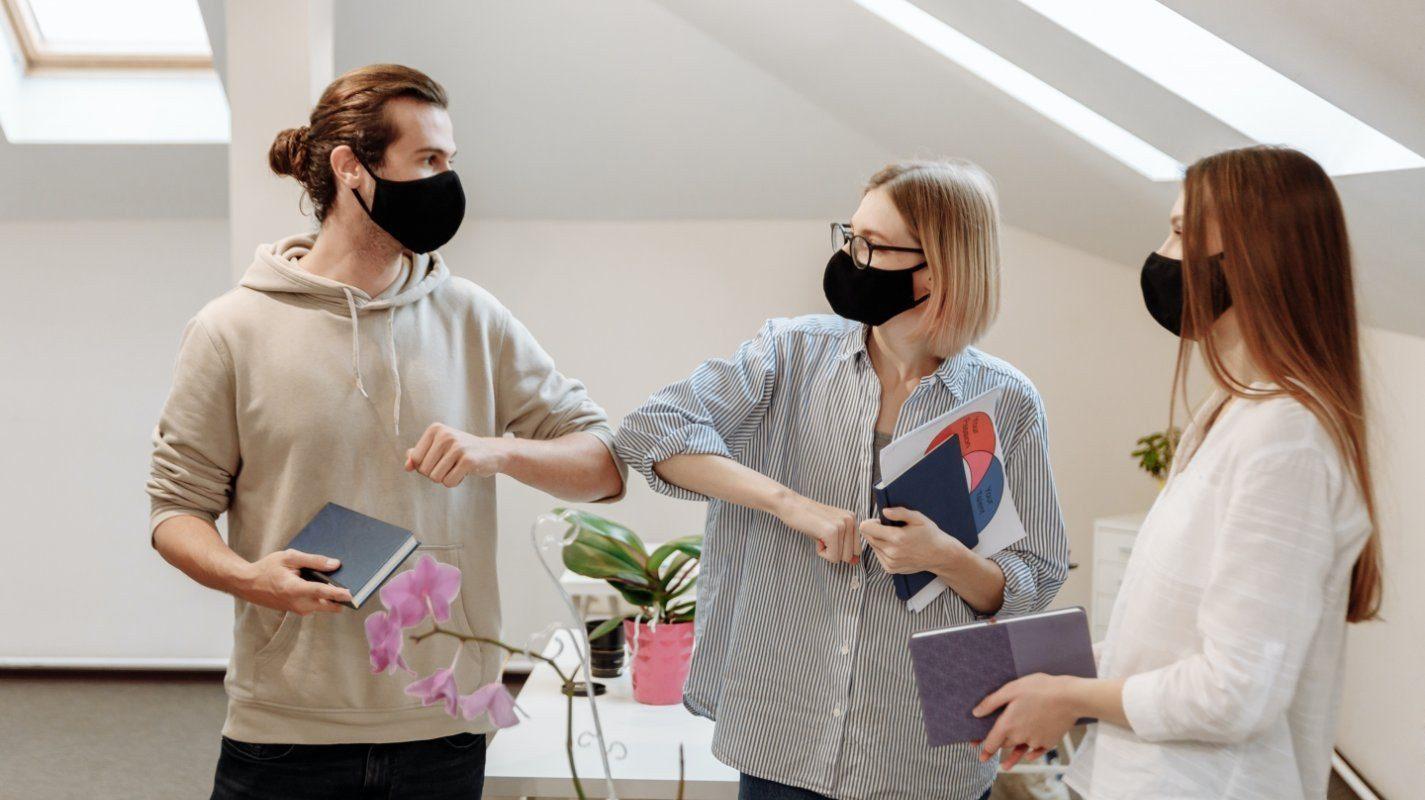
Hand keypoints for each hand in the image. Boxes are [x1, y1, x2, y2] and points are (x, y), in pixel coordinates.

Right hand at [235, 549, 351, 614]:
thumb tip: (335, 564)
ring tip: (339, 582)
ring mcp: (298, 609)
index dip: (338, 593)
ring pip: (323, 606)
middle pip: (328, 605)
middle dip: (341, 598)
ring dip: (332, 598)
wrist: (248, 584)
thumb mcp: (289, 558)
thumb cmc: (268, 568)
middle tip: (354, 588)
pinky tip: (323, 584)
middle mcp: (298, 603)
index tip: (353, 594)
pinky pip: (316, 605)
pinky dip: (323, 598)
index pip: (322, 592)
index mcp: (294, 589)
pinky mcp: (298, 611)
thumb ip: (313, 560)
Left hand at [405, 423, 509, 486]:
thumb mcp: (438, 448)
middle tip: (451, 464)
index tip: (440, 459)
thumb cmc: (460, 451)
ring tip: (457, 467)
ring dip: (445, 478)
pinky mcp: (468, 461)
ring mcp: (457, 447)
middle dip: (435, 473)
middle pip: (424, 470)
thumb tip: (407, 466)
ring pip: (435, 478)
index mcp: (435, 429)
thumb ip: (418, 455)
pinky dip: (455, 482)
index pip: (415, 459)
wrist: (492, 452)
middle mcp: (445, 435)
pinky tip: (465, 472)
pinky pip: (449, 482)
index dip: (425, 466)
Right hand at [771, 491, 859, 563]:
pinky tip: (816, 537)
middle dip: (833, 551)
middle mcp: (851, 520)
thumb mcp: (830, 530)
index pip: (856, 550)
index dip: (840, 550)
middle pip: (849, 556)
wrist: (791, 505)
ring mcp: (842, 525)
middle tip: (821, 535)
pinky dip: (821, 552)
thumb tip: (855, 562)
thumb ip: (845, 545)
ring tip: (818, 535)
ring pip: (841, 558)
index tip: (827, 537)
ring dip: (827, 552)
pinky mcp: (832, 532)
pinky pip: (832, 557)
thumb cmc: (808, 519)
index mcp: (853, 518)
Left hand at [859, 506, 964, 574]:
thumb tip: (884, 511)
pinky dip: (883, 550)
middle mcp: (891, 552)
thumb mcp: (918, 518)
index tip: (882, 521)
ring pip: (873, 546)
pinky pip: (878, 555)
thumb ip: (900, 512)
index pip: (866, 528)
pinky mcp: (890, 569)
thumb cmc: (929, 534)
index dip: (872, 521)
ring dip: (879, 540)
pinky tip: (896, 548)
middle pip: (867, 537)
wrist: (939, 555)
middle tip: (890, 529)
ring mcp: (890, 562)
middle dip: (875, 530)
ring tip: (895, 539)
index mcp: (896, 538)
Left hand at [972, 673, 1081, 767]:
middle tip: (990, 750)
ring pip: (1021, 749)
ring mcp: (1035, 741)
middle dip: (998, 747)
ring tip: (1006, 766)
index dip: (985, 749)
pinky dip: (1031, 754)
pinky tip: (1028, 755)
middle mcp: (1020, 736)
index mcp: (1008, 724)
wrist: (1069, 697)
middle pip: (1005, 744)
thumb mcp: (1011, 689)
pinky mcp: (1049, 742)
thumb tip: (976, 713)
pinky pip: (1037, 751)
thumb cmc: (1039, 689)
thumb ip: (992, 702)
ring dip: (1013, 756)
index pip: (992, 742)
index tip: (980, 755)